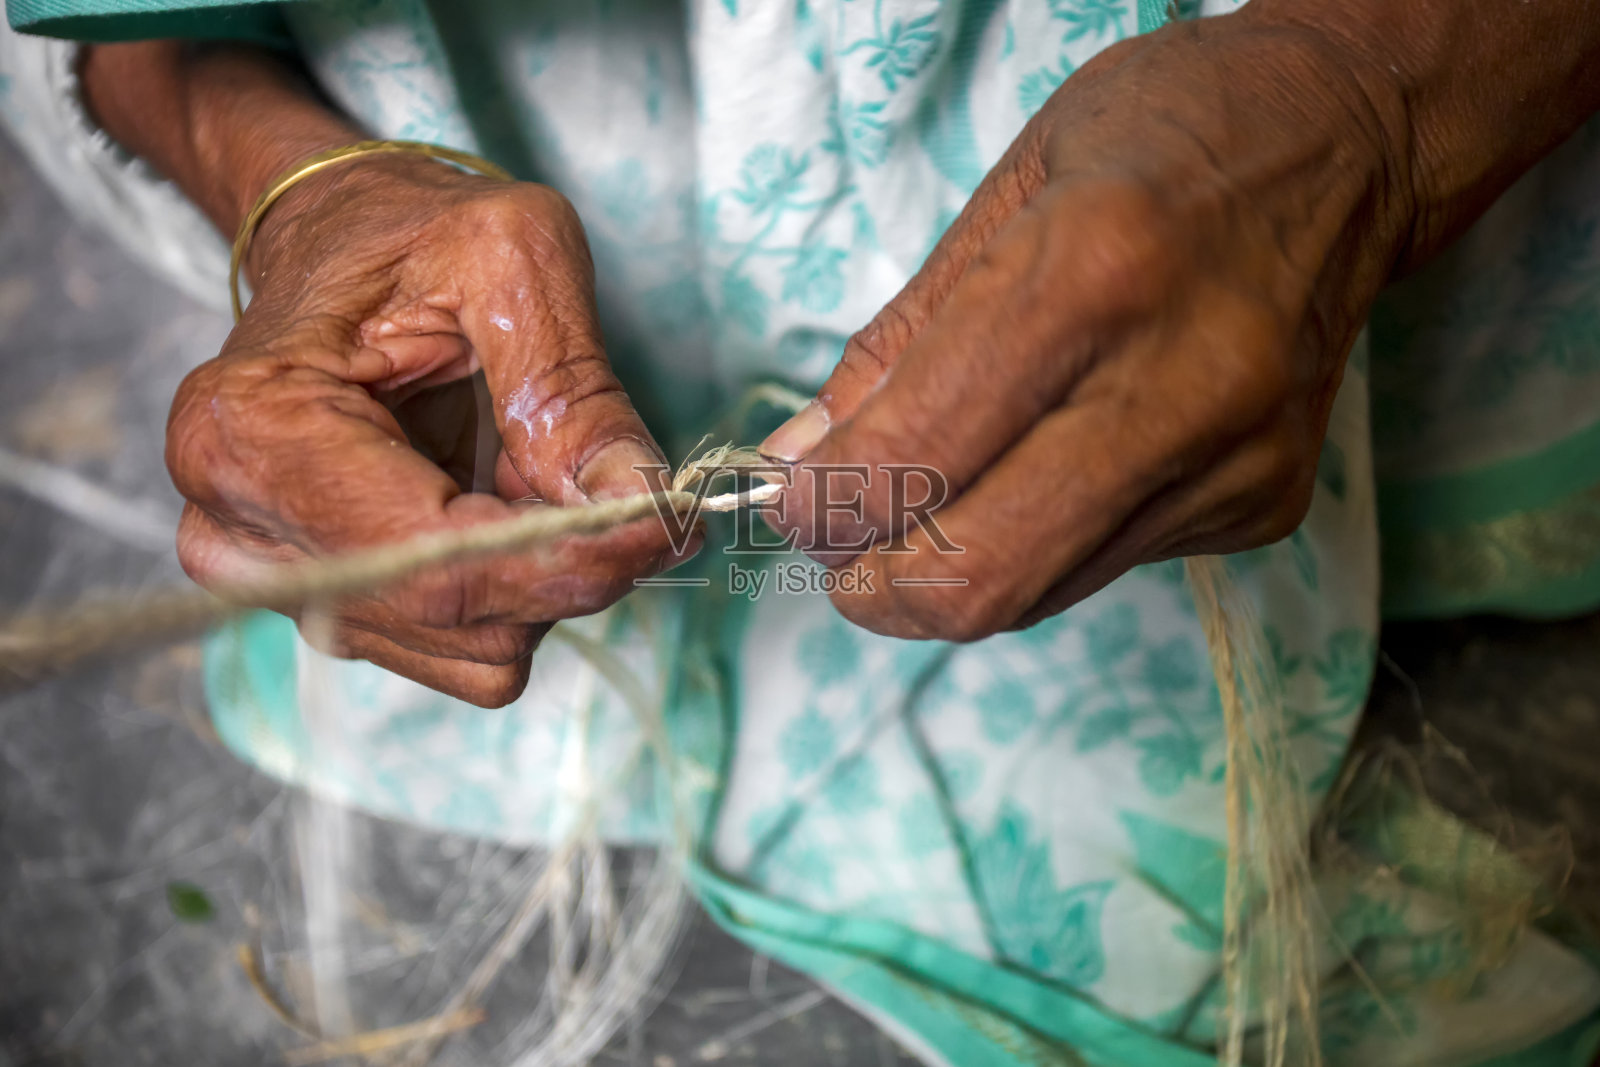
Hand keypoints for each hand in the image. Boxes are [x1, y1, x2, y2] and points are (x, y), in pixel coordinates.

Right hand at [168, 154, 682, 705]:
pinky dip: (518, 587)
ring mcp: (282, 582)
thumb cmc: (406, 231)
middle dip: (567, 562)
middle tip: (630, 483)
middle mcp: (242, 530)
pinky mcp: (333, 606)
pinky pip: (465, 643)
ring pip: (473, 645)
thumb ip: (571, 387)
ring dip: (543, 570)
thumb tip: (637, 501)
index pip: (434, 560)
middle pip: (457, 615)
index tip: (668, 524)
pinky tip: (504, 500)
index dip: (568, 559)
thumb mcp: (509, 257)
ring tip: (535, 462)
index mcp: (255, 431)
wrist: (338, 242)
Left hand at [761, 10, 1414, 639]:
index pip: (915, 457)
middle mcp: (1179, 383)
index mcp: (1090, 272)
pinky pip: (1103, 567)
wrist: (1350, 145)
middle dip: (877, 590)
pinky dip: (1040, 544)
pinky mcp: (1267, 504)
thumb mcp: (1004, 198)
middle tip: (843, 554)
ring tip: (929, 508)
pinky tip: (1047, 470)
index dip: (822, 506)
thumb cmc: (1161, 139)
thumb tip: (799, 466)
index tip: (792, 500)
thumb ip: (895, 348)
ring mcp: (1235, 458)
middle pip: (982, 575)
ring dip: (950, 574)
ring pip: (1038, 593)